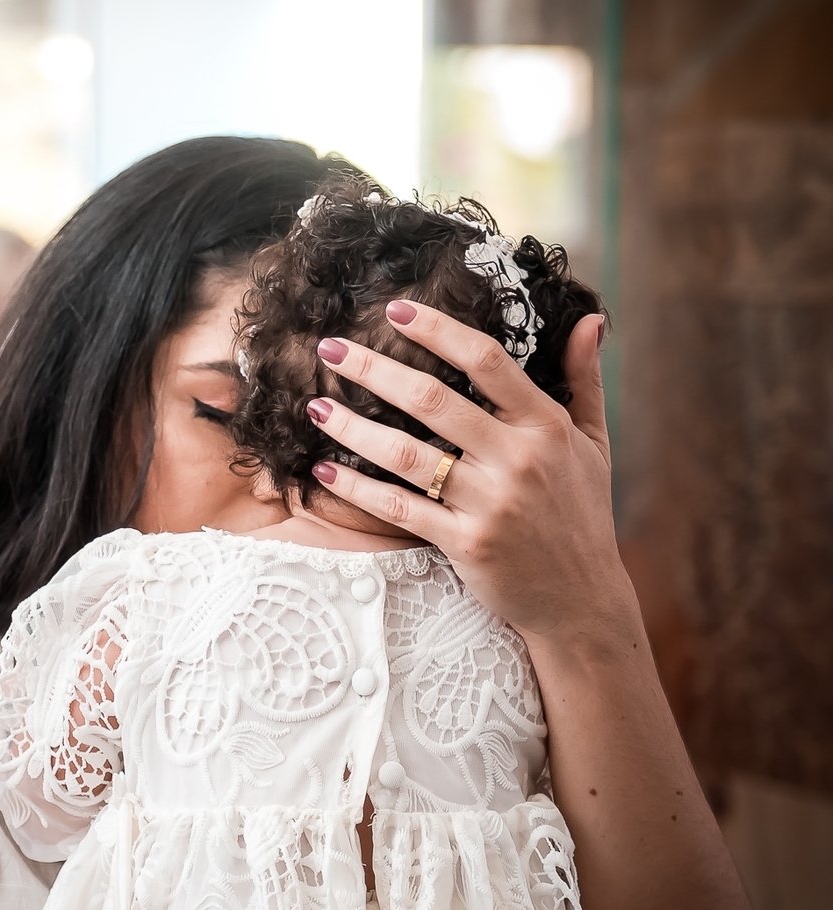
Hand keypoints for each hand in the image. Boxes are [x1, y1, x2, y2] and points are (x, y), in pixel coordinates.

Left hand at [309, 306, 632, 643]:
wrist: (582, 600)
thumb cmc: (582, 515)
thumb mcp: (594, 443)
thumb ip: (585, 379)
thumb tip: (587, 318)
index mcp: (545, 426)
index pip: (487, 361)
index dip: (438, 330)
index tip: (395, 309)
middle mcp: (518, 459)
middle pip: (433, 400)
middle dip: (374, 369)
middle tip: (331, 348)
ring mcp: (490, 503)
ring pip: (406, 454)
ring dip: (353, 428)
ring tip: (316, 407)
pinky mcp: (467, 544)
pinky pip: (400, 508)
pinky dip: (358, 489)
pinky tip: (326, 469)